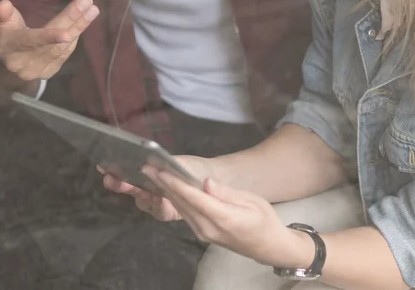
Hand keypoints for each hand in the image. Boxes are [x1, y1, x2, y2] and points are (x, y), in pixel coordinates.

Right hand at [0, 0, 98, 96]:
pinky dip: (74, 38)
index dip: (48, 38)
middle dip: (72, 21)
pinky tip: (81, 24)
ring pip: (62, 48)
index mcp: (7, 46)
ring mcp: (34, 71)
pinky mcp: (46, 73)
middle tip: (87, 2)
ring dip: (79, 27)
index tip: (67, 34)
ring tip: (91, 9)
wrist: (0, 57)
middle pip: (52, 42)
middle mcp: (20, 63)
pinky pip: (64, 54)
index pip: (29, 41)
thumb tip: (4, 4)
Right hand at [99, 156, 213, 221]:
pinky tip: (159, 199)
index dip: (113, 170)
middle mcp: (148, 187)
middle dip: (119, 183)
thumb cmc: (191, 167)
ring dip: (139, 195)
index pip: (126, 171)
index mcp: (147, 172)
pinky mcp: (168, 212)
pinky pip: (158, 212)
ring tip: (140, 189)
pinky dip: (157, 206)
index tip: (102, 165)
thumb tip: (144, 161)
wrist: (212, 180)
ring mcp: (157, 200)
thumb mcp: (176, 161)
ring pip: (142, 201)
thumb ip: (160, 163)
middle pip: (129, 186)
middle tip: (112, 179)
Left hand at [143, 167, 314, 268]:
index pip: (195, 198)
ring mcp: (204, 233)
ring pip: (181, 209)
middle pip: (182, 203)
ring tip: (151, 175)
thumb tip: (206, 182)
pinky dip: (174, 200)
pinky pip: (186, 214)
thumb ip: (227, 192)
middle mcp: (208, 228)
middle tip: (146, 168)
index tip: (161, 171)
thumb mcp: (252, 201)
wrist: (268, 247)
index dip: (176, 184)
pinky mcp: (202, 233)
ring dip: (165, 192)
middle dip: (163, 185)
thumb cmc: (264, 220)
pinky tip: (166, 188)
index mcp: (223, 218)